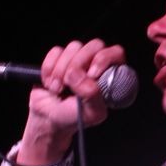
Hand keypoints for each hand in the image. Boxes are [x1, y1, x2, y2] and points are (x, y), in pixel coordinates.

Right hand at [16, 39, 125, 165]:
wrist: (49, 119)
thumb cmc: (74, 117)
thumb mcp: (91, 113)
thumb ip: (92, 95)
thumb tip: (79, 75)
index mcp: (111, 76)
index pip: (116, 53)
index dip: (103, 60)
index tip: (91, 75)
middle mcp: (96, 64)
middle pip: (95, 46)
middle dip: (79, 64)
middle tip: (69, 84)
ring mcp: (78, 59)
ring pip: (74, 47)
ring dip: (61, 70)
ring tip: (58, 89)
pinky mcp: (59, 58)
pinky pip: (55, 51)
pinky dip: (49, 69)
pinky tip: (50, 83)